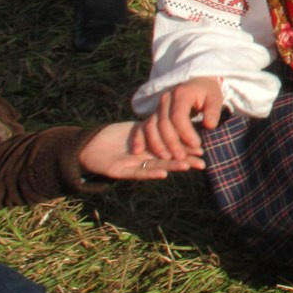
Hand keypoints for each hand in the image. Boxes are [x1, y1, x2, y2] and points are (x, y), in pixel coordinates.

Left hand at [79, 121, 193, 180]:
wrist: (90, 145)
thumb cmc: (113, 136)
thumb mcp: (137, 128)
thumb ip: (153, 127)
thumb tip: (172, 120)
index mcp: (150, 147)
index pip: (172, 148)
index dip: (186, 149)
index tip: (202, 150)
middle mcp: (145, 158)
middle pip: (169, 159)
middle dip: (185, 161)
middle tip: (202, 164)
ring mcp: (135, 165)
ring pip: (157, 166)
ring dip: (172, 166)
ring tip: (188, 166)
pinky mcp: (122, 171)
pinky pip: (139, 172)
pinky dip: (151, 173)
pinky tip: (164, 172)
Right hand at [144, 77, 226, 162]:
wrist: (195, 83)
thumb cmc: (207, 93)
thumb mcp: (215, 98)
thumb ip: (213, 111)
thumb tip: (210, 125)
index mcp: (181, 94)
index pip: (179, 116)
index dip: (186, 132)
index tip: (196, 145)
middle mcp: (165, 99)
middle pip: (163, 123)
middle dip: (172, 142)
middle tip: (181, 157)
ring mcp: (157, 107)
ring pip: (151, 126)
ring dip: (156, 144)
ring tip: (166, 158)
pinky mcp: (153, 114)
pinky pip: (143, 127)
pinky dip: (140, 138)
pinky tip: (138, 151)